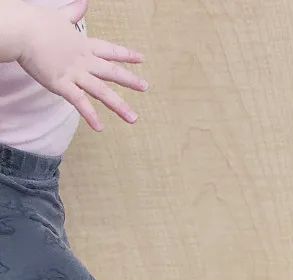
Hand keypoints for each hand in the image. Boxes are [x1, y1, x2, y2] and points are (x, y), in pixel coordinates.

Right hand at [12, 0, 147, 130]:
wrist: (21, 30)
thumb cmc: (36, 22)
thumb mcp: (59, 16)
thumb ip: (72, 13)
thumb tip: (83, 2)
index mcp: (83, 45)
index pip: (109, 50)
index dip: (126, 54)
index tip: (141, 58)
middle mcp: (83, 61)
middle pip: (111, 71)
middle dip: (129, 80)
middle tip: (145, 87)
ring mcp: (74, 73)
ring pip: (102, 91)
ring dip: (119, 106)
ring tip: (133, 119)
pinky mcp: (62, 84)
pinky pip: (80, 103)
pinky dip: (90, 116)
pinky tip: (100, 128)